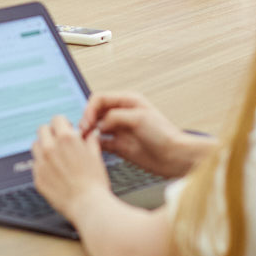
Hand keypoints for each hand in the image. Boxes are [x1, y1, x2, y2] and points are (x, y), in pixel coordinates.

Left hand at [32, 115, 110, 222]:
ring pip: (35, 146)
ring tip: (57, 155)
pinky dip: (43, 164)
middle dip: (51, 132)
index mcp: (66, 139)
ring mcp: (41, 164)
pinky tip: (56, 171)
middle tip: (60, 140)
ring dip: (44, 146)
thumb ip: (90, 141)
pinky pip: (36, 165)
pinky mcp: (38, 178)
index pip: (57, 119)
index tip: (67, 128)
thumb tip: (90, 135)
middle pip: (42, 130)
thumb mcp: (96, 155)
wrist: (87, 204)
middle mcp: (50, 149)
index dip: (63, 123)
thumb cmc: (95, 182)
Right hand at [79, 92, 209, 178]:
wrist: (173, 156)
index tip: (87, 122)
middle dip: (86, 121)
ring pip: (96, 127)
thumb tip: (99, 123)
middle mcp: (123, 114)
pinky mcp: (119, 145)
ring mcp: (120, 130)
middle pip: (95, 112)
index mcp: (129, 101)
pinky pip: (100, 142)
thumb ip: (116, 116)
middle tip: (82, 133)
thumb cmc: (163, 134)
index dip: (90, 109)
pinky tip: (91, 149)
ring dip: (87, 133)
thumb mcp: (139, 118)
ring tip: (83, 141)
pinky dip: (93, 144)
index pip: (100, 99)